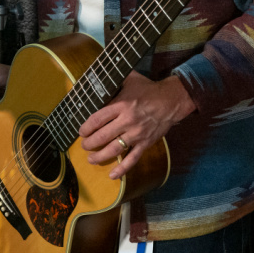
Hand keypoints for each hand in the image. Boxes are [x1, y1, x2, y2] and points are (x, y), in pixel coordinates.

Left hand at [80, 72, 195, 178]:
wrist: (172, 100)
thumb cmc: (148, 89)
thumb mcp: (130, 79)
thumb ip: (113, 79)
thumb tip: (97, 77)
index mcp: (121, 105)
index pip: (97, 119)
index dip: (86, 128)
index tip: (81, 132)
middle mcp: (127, 121)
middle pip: (102, 136)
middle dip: (89, 144)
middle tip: (84, 146)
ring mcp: (137, 134)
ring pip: (114, 149)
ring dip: (100, 157)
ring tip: (91, 160)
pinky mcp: (146, 143)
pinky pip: (132, 159)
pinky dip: (122, 169)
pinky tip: (112, 175)